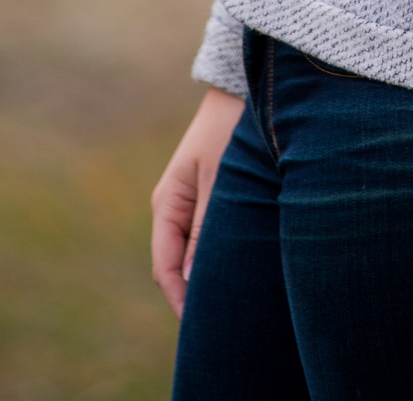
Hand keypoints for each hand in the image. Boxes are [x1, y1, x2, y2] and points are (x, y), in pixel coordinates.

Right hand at [150, 86, 244, 317]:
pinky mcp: (209, 195)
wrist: (246, 87)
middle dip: (195, 292)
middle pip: (177, 265)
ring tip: (236, 299)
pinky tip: (242, 265)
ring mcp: (191, 201)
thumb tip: (194, 280)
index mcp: (167, 204)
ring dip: (209, 273)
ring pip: (194, 251)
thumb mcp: (219, 180)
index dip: (181, 299)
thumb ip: (205, 229)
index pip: (165, 268)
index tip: (202, 326)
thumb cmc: (231, 130)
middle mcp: (174, 206)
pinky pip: (207, 235)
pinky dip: (219, 253)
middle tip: (222, 320)